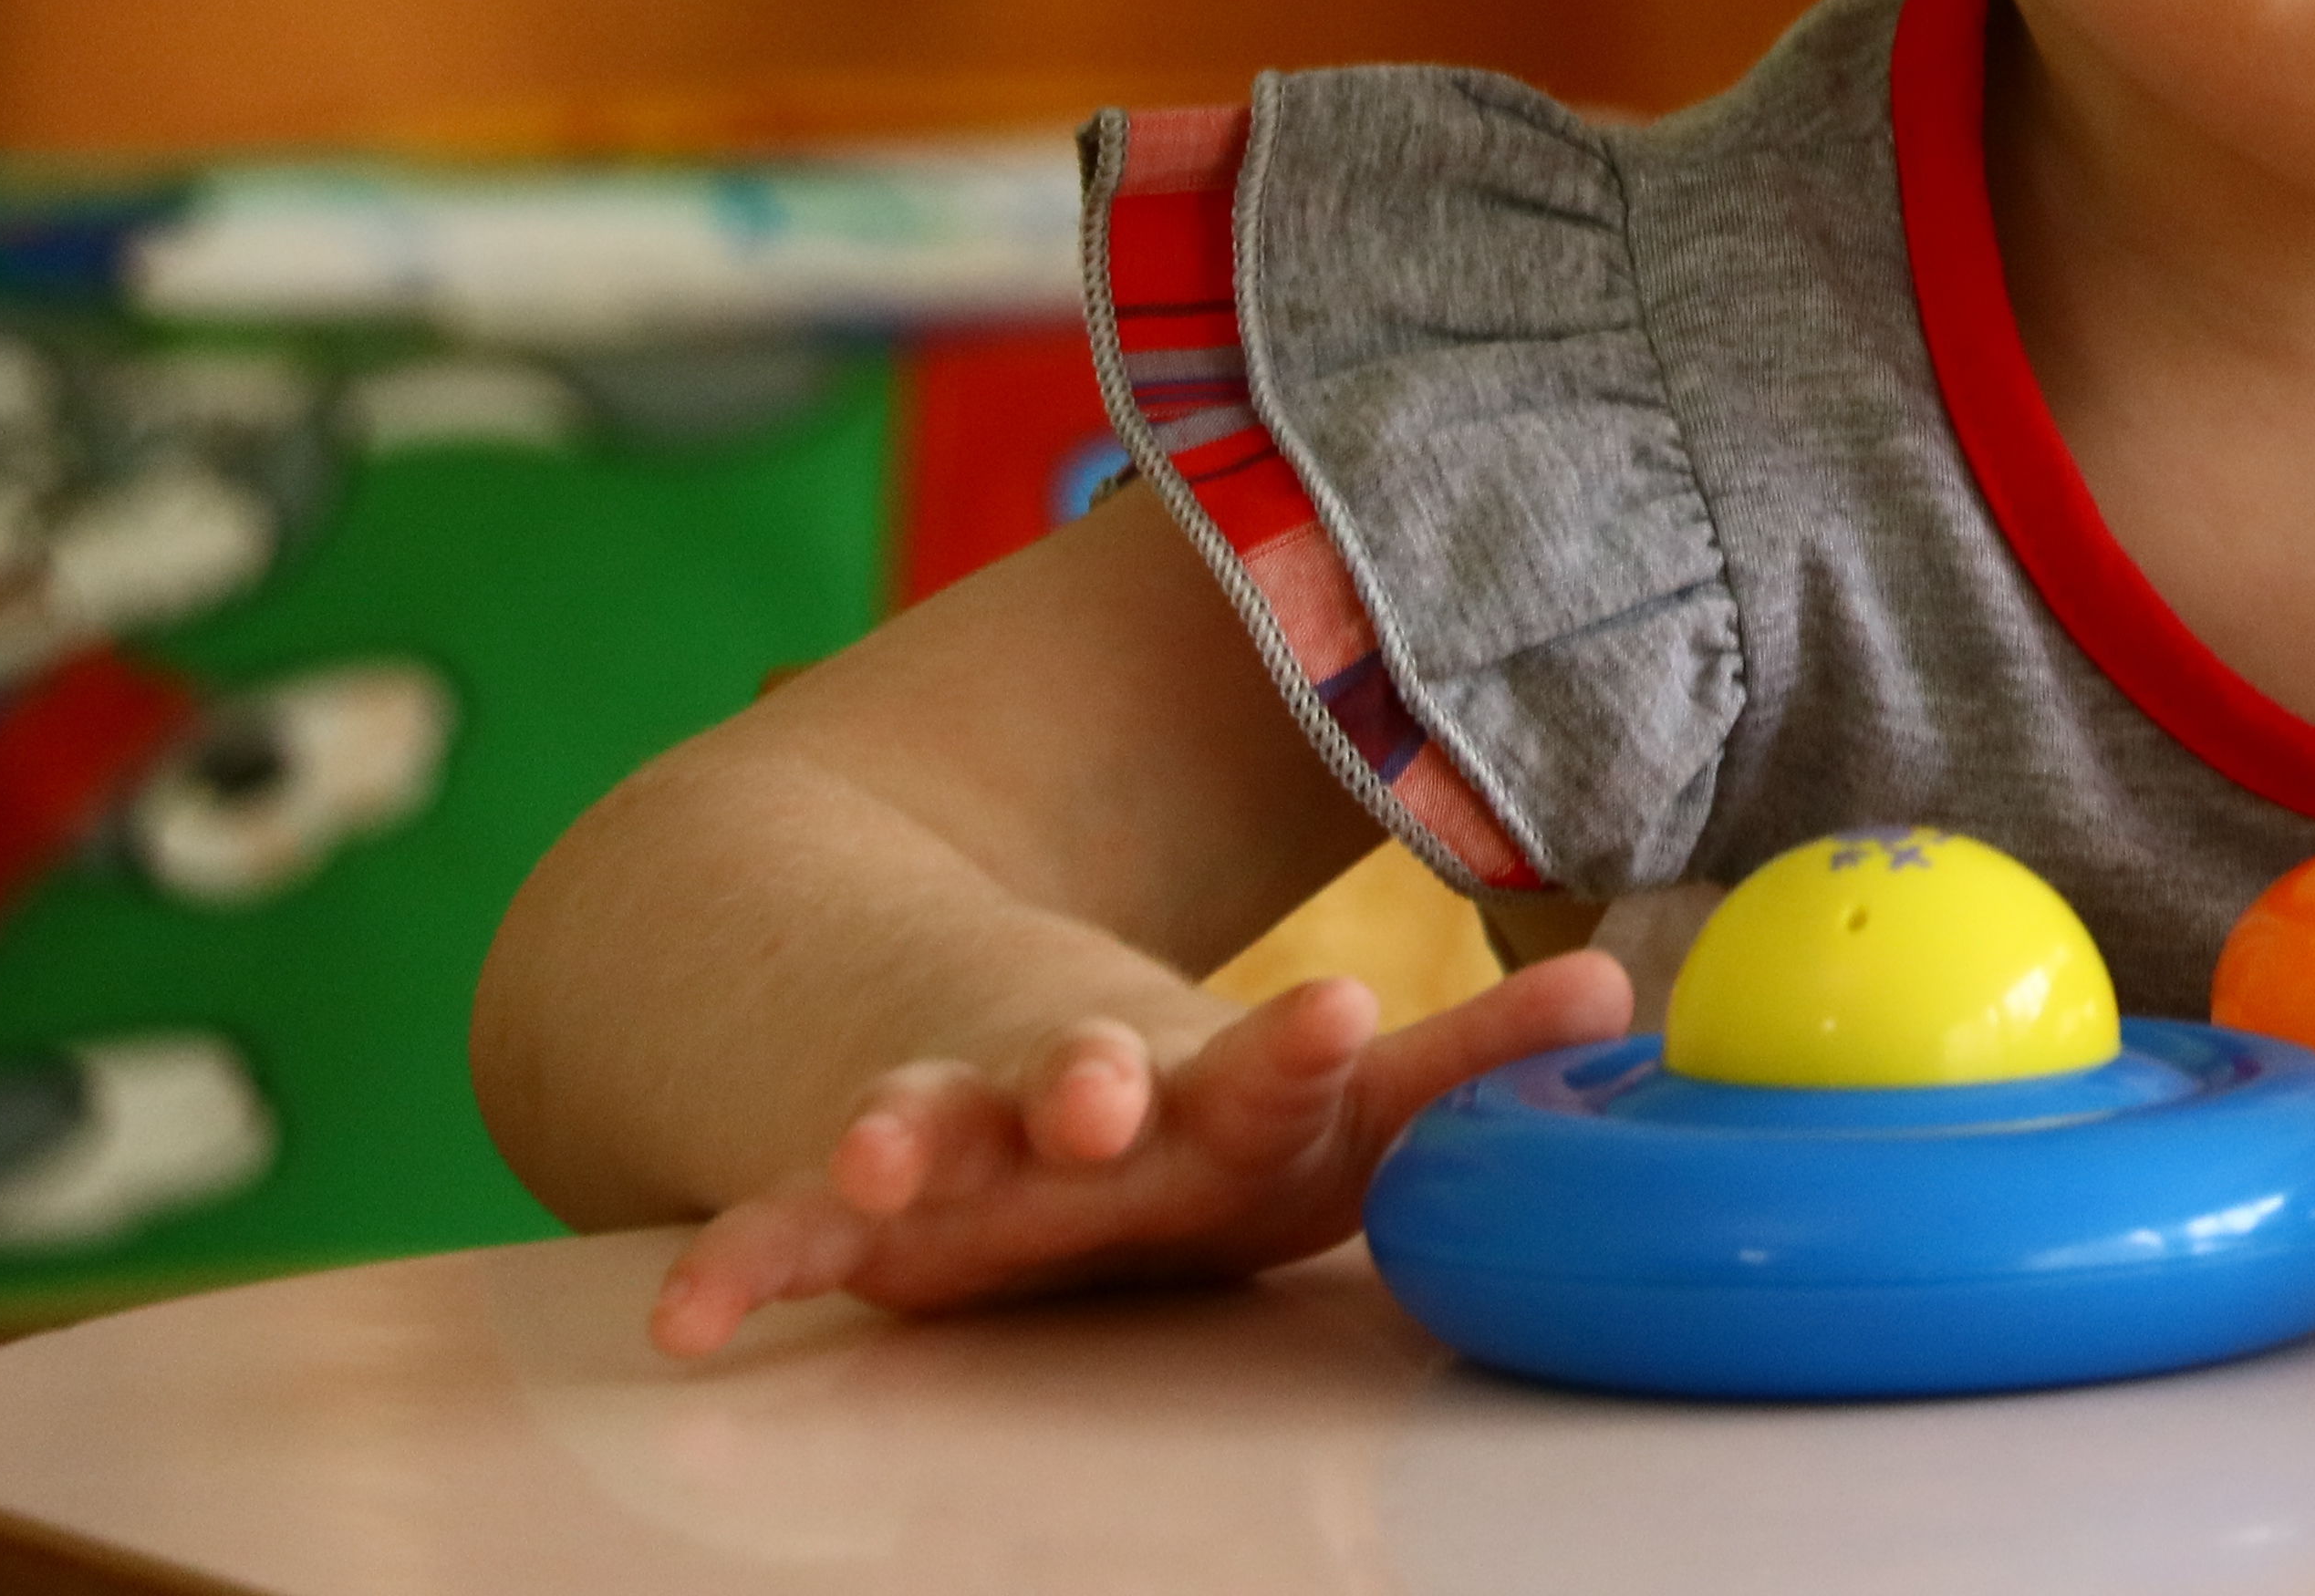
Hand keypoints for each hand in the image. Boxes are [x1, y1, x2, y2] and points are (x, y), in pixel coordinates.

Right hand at [647, 950, 1634, 1354]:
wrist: (994, 1057)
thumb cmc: (1204, 1113)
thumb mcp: (1333, 1105)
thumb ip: (1465, 1065)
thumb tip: (1624, 996)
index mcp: (1212, 1089)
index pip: (1268, 1062)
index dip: (1297, 1044)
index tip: (1334, 1013)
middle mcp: (1078, 1102)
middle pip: (1085, 1074)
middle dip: (1088, 1076)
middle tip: (1101, 1087)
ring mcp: (958, 1143)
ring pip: (925, 1121)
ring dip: (906, 1126)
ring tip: (874, 1143)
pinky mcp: (855, 1208)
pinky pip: (780, 1233)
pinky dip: (735, 1262)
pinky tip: (690, 1318)